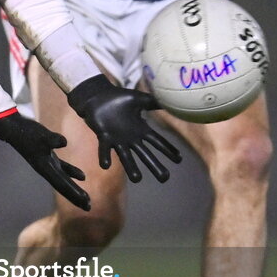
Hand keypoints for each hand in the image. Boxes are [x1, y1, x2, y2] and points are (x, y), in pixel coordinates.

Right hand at [0, 110, 90, 210]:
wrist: (14, 128)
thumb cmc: (27, 132)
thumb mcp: (41, 135)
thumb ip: (52, 139)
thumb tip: (63, 142)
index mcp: (45, 168)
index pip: (62, 184)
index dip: (74, 193)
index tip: (86, 202)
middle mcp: (47, 169)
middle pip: (64, 187)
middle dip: (76, 197)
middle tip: (89, 208)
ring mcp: (48, 164)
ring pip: (65, 180)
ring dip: (75, 189)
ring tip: (86, 198)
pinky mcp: (49, 156)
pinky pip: (63, 168)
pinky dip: (72, 173)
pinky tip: (83, 176)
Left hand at [67, 74, 181, 182]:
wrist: (98, 97)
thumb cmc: (119, 99)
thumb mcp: (139, 99)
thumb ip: (153, 101)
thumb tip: (170, 100)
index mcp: (140, 129)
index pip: (157, 142)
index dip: (167, 150)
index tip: (179, 160)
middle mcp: (131, 138)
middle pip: (145, 154)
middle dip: (154, 166)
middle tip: (164, 178)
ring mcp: (117, 140)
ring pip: (126, 157)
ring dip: (131, 167)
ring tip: (137, 179)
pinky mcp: (103, 137)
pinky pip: (104, 149)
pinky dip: (104, 157)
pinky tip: (106, 166)